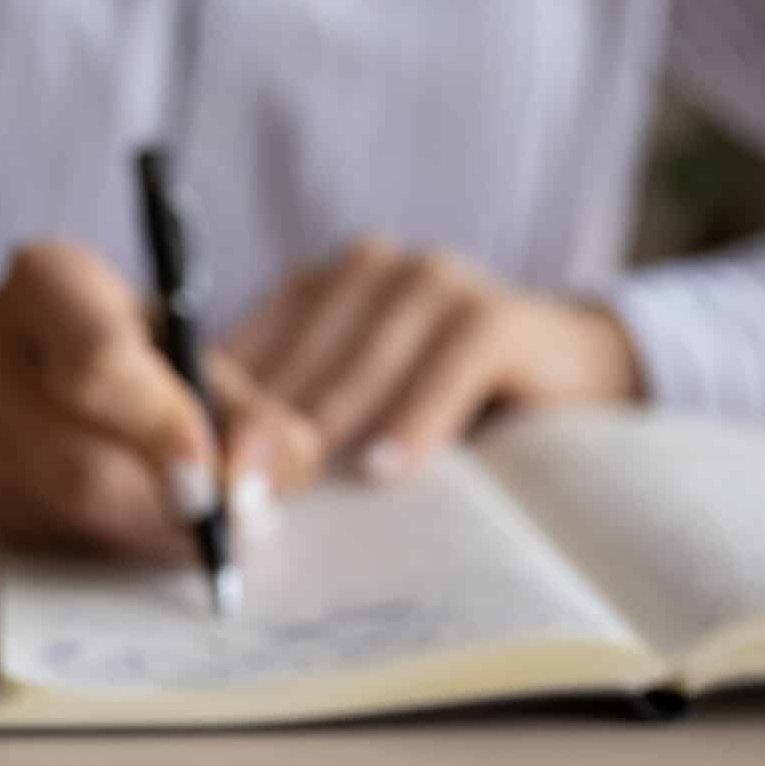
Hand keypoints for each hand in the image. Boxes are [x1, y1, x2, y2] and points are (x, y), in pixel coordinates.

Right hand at [0, 241, 324, 558]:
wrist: (55, 364)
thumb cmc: (144, 356)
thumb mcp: (209, 362)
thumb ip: (256, 420)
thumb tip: (249, 483)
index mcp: (47, 279)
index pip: (95, 364)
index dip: (160, 427)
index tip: (210, 467)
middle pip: (75, 459)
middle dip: (161, 501)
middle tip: (219, 511)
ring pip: (60, 507)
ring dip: (142, 525)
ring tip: (188, 510)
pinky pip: (42, 534)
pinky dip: (104, 537)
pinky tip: (134, 510)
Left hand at [227, 236, 639, 478]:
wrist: (571, 374)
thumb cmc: (443, 400)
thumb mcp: (361, 403)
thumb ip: (297, 421)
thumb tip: (219, 479)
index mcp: (323, 285)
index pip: (251, 346)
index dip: (218, 411)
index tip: (193, 472)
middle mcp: (372, 269)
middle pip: (297, 359)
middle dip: (262, 433)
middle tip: (229, 497)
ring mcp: (436, 282)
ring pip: (359, 366)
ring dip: (321, 434)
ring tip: (286, 493)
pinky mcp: (495, 315)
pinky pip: (445, 369)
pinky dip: (413, 421)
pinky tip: (384, 470)